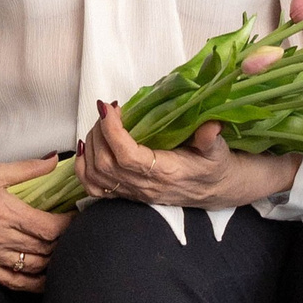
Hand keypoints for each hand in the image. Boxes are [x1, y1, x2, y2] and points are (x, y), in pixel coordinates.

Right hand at [0, 144, 70, 288]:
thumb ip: (28, 168)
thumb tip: (55, 160)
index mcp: (3, 211)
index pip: (49, 228)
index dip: (69, 226)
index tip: (78, 218)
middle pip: (45, 249)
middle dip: (65, 243)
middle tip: (77, 235)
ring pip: (33, 268)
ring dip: (53, 263)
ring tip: (65, 253)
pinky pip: (13, 282)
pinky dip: (33, 283)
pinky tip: (46, 278)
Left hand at [78, 105, 295, 211]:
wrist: (217, 190)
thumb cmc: (215, 166)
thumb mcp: (219, 151)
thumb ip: (211, 139)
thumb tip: (212, 125)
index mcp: (166, 173)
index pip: (127, 157)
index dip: (112, 131)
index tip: (110, 107)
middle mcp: (145, 186)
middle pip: (106, 163)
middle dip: (99, 132)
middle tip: (108, 111)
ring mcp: (134, 193)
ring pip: (96, 175)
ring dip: (91, 145)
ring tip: (101, 124)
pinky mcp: (128, 195)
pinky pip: (95, 188)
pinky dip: (84, 168)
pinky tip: (88, 147)